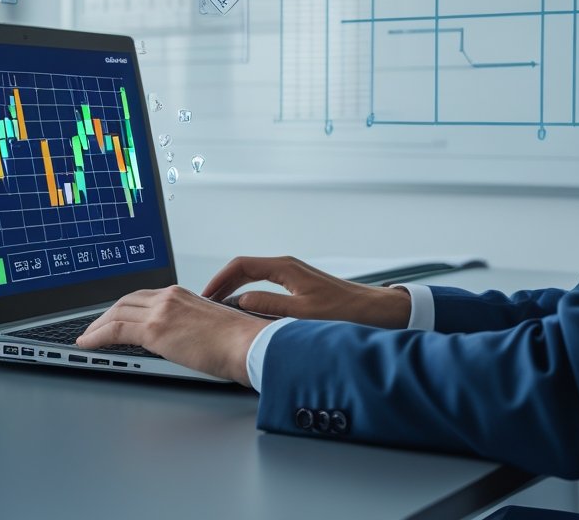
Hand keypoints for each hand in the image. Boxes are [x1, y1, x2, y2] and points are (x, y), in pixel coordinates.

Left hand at [75, 286, 269, 386]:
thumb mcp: (210, 325)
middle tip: (93, 328)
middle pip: (125, 302)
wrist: (250, 345)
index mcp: (182, 294)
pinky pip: (114, 330)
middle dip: (105, 315)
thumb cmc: (240, 341)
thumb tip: (180, 339)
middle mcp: (169, 297)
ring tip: (86, 339)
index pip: (143, 297)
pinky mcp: (155, 330)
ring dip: (96, 327)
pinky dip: (96, 336)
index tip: (114, 317)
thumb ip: (190, 325)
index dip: (124, 308)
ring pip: (115, 314)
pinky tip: (87, 344)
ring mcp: (160, 311)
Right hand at [202, 256, 411, 328]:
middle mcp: (286, 267)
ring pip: (253, 278)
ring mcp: (292, 275)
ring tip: (221, 308)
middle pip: (243, 269)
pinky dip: (249, 295)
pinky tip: (246, 311)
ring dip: (235, 290)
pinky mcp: (297, 286)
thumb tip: (241, 302)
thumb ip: (269, 306)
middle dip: (222, 284)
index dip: (219, 280)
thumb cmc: (344, 312)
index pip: (241, 266)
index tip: (205, 295)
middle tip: (207, 303)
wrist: (373, 311)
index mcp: (285, 268)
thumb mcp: (303, 314)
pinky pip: (264, 285)